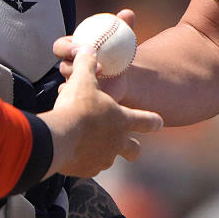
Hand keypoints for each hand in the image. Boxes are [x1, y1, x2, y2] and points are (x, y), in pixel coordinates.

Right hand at [40, 27, 161, 177]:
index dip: (154, 121)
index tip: (159, 122)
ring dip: (103, 153)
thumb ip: (87, 63)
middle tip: (129, 145)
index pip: (148, 121)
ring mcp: (104, 159)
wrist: (59, 139)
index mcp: (123, 120)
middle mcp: (118, 142)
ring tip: (89, 144)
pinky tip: (74, 153)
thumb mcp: (83, 79)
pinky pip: (89, 167)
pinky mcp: (87, 170)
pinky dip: (84, 161)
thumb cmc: (76, 107)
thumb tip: (88, 47)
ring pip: (109, 159)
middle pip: (134, 150)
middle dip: (133, 148)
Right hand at [54, 8, 133, 100]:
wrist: (121, 78)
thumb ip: (124, 26)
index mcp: (72, 51)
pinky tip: (101, 97)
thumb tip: (127, 13)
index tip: (81, 47)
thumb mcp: (120, 40)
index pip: (60, 46)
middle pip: (63, 67)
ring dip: (82, 84)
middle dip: (73, 67)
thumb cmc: (118, 53)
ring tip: (101, 80)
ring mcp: (72, 86)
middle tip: (94, 66)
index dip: (66, 47)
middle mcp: (68, 68)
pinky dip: (86, 100)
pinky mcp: (78, 102)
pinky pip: (78, 102)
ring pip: (67, 86)